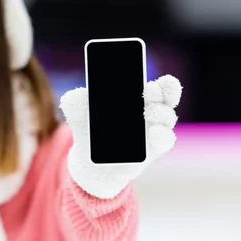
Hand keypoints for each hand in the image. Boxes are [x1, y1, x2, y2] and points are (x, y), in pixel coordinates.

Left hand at [60, 75, 181, 198]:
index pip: (159, 85)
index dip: (164, 82)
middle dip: (164, 91)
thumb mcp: (78, 113)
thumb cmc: (89, 128)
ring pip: (167, 118)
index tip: (155, 80)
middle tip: (150, 90)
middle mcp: (151, 111)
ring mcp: (154, 130)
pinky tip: (154, 133)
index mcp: (138, 96)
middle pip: (168, 97)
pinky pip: (164, 141)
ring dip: (160, 113)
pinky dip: (162, 135)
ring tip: (147, 112)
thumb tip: (72, 97)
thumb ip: (74, 102)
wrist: (88, 160)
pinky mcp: (153, 149)